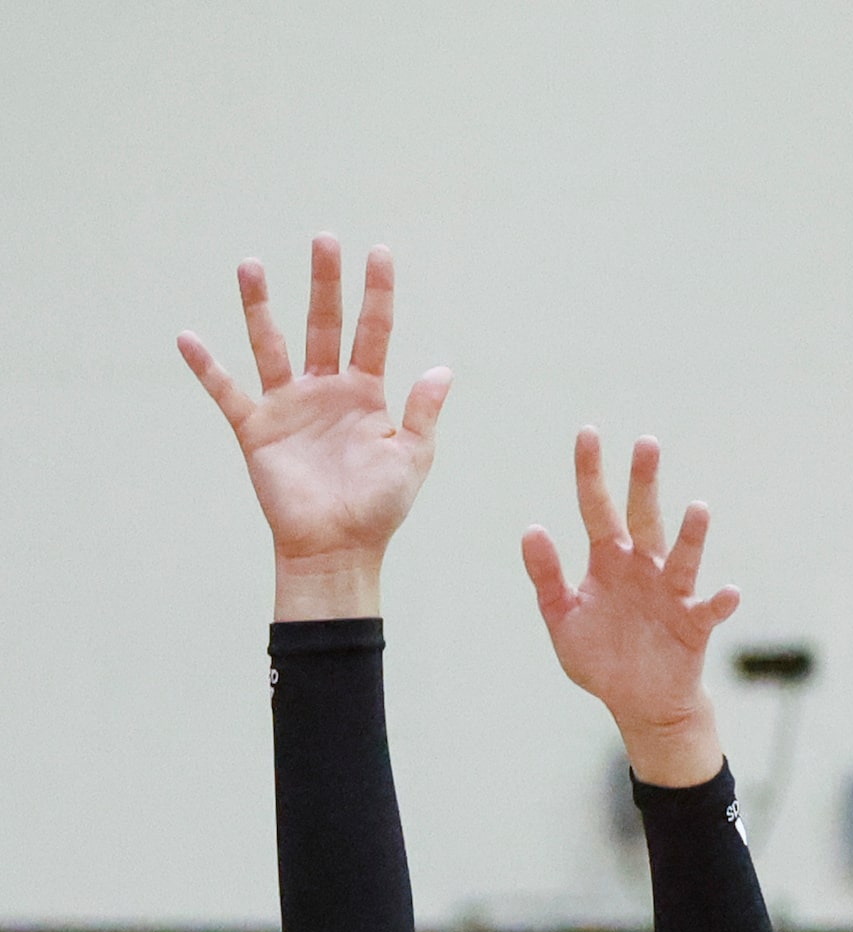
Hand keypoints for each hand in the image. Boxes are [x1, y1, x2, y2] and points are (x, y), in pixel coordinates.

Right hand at [179, 236, 450, 618]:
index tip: (380, 251)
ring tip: (252, 264)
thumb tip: (441, 369)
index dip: (377, 293)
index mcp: (366, 394)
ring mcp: (288, 405)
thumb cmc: (379, 508)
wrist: (338, 549)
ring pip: (271, 343)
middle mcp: (325, 390)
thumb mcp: (412, 459)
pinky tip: (187, 337)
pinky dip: (206, 366)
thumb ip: (423, 413)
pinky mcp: (257, 428)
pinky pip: (227, 391)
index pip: (374, 332)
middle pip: (323, 324)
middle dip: (325, 282)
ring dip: (260, 305)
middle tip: (324, 238)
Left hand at [521, 430, 741, 788]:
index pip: (596, 508)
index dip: (590, 473)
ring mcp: (671, 595)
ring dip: (691, 535)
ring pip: (681, 557)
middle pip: (644, 518)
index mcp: (608, 561)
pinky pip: (709, 610)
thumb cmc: (602, 658)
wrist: (639, 704)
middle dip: (645, 482)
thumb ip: (547, 575)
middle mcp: (643, 568)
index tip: (588, 433)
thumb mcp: (562, 617)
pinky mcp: (694, 626)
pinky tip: (729, 591)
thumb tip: (532, 528)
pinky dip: (720, 601)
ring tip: (697, 508)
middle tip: (647, 443)